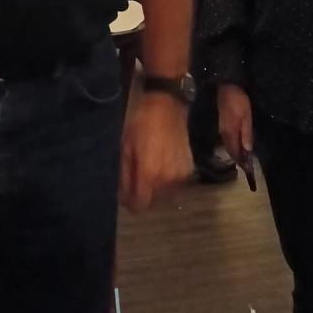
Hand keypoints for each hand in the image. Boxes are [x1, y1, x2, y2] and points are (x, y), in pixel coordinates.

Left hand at [120, 93, 192, 212]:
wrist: (166, 106)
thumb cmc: (141, 124)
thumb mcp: (126, 148)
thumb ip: (124, 177)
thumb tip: (122, 198)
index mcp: (150, 175)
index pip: (140, 206)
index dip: (130, 202)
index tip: (125, 193)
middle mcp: (167, 181)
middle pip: (152, 202)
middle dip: (143, 193)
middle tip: (136, 175)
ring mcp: (181, 176)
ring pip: (165, 195)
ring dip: (156, 188)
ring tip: (150, 169)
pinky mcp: (189, 170)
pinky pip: (176, 185)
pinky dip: (168, 180)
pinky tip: (162, 165)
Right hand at [218, 83, 252, 166]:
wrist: (226, 87)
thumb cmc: (239, 101)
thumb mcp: (246, 117)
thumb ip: (246, 134)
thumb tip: (247, 151)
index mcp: (230, 133)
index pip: (234, 152)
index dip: (241, 162)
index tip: (248, 170)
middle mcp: (223, 133)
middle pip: (230, 150)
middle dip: (237, 159)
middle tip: (247, 167)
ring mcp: (221, 128)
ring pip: (228, 145)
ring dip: (235, 153)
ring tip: (243, 158)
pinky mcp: (222, 124)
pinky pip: (227, 139)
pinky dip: (232, 146)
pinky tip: (238, 144)